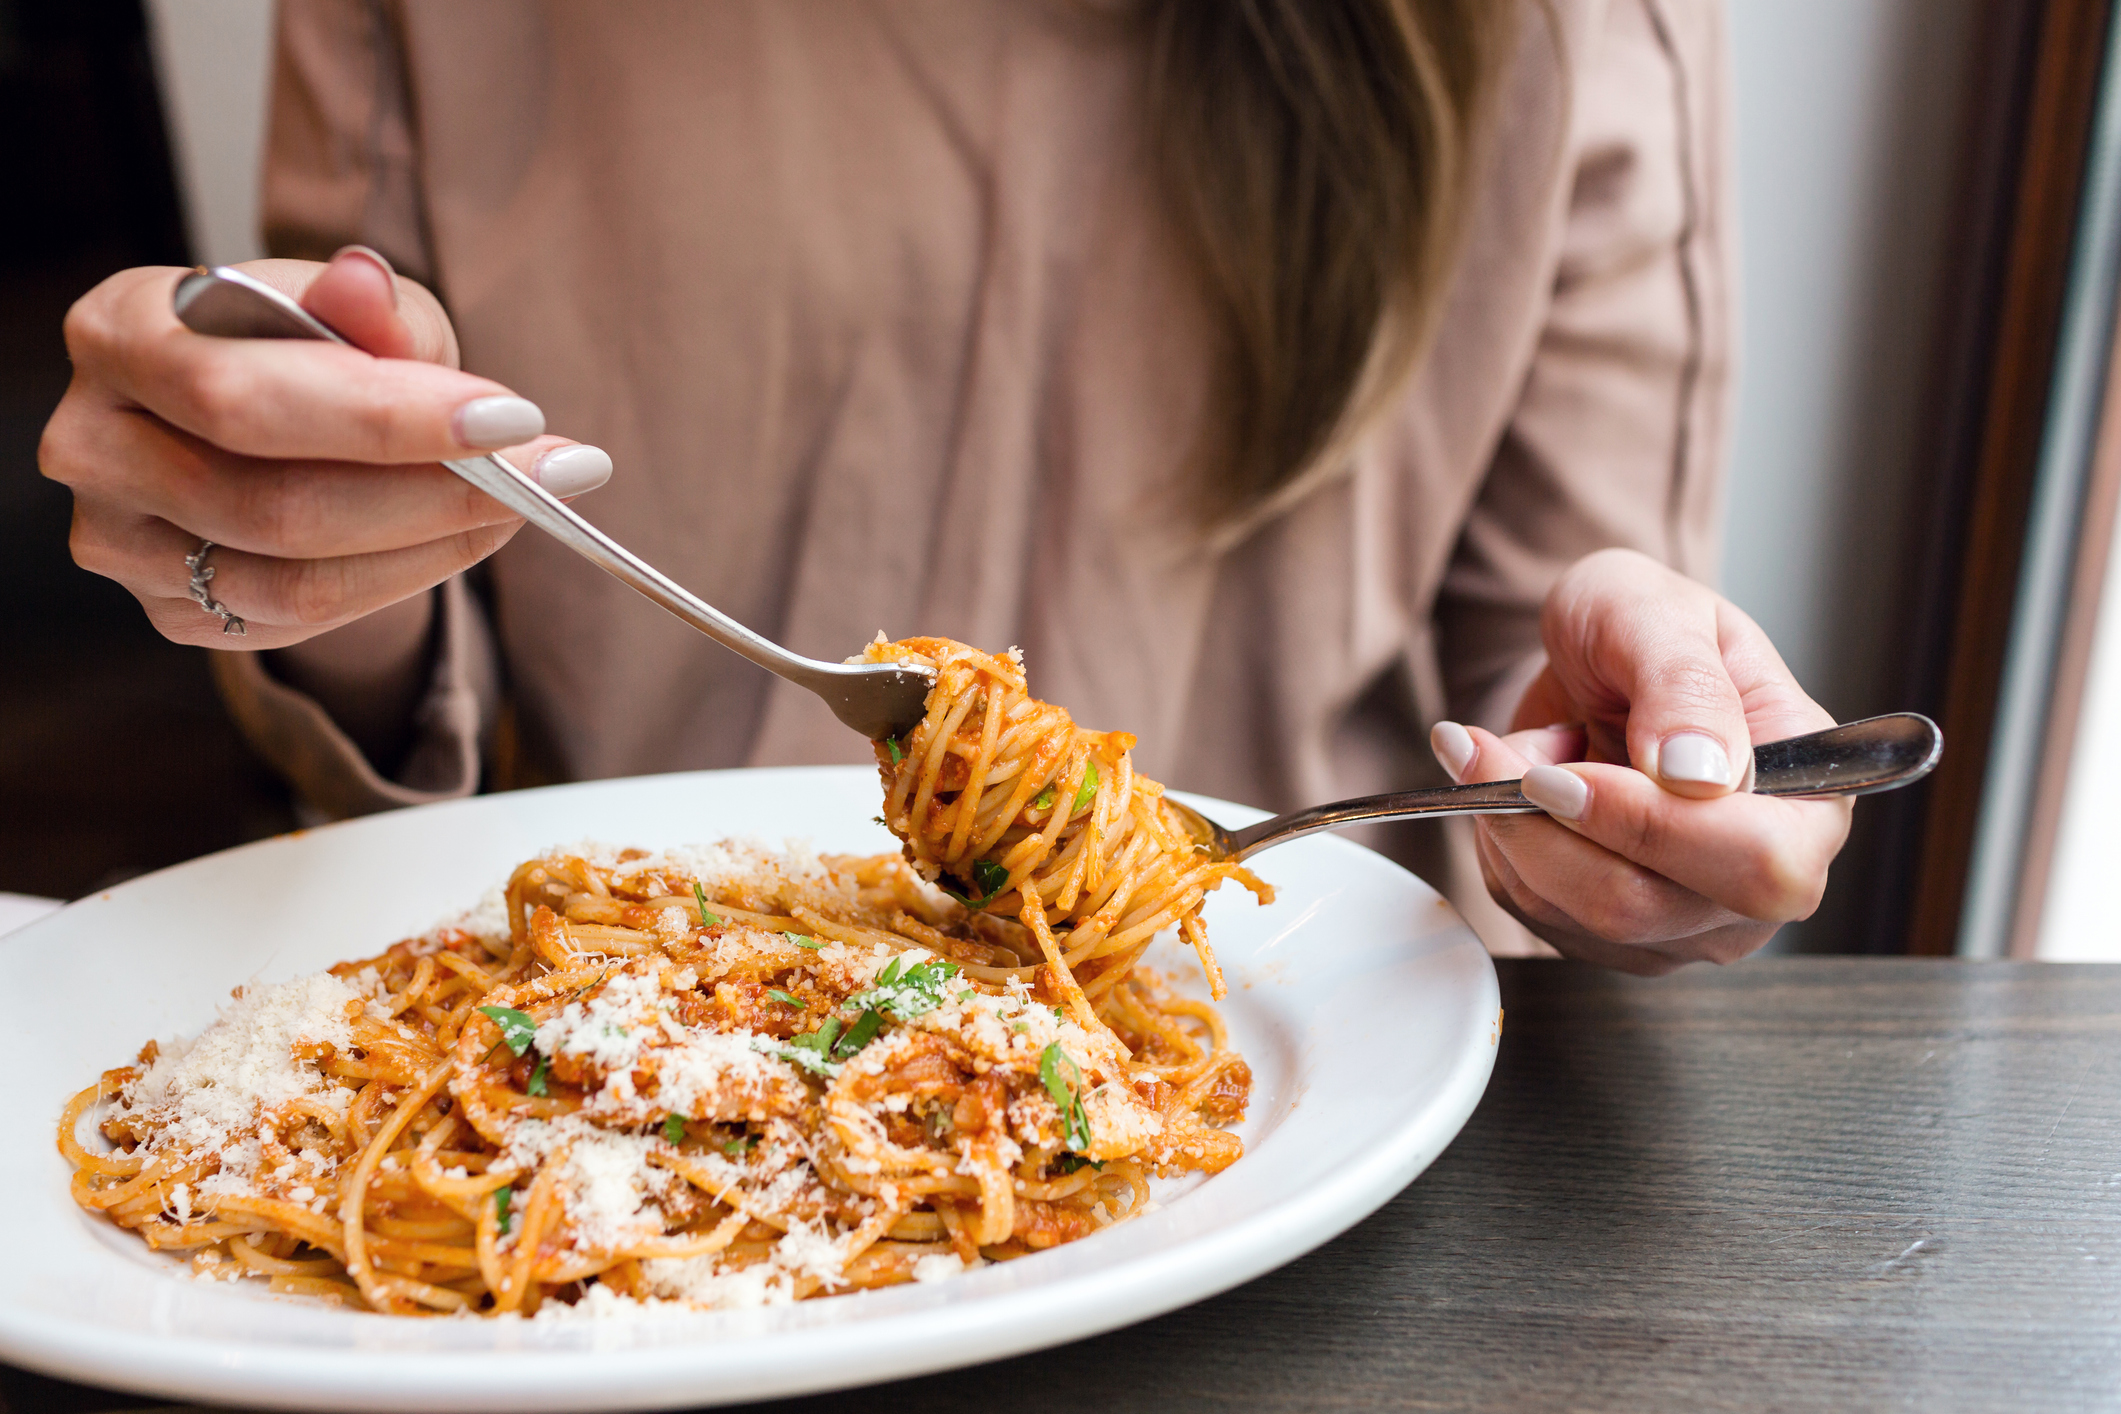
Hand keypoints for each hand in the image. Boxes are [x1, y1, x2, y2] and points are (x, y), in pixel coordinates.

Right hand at [39, 247, 611, 651]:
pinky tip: (463, 538)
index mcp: (120, 330)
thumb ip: (368, 308)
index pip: (244, 393)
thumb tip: (365, 286)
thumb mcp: (354, 307)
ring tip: (523, 502)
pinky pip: (302, 617)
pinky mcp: (171, 610)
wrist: (271, 420)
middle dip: (435, 490)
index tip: (513, 417)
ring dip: (435, 544)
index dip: (387, 416)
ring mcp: (123, 540)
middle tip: (549, 471)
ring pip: (296, 576)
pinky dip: (403, 579)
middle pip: (274, 502)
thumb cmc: (304, 346)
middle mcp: (95, 441)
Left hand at [1429, 549, 1850, 973]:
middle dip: (1549, 825)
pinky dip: (1500, 841)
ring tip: (1514, 749)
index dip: (1650, 825)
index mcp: (1810, 803)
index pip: (1756, 862)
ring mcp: (1683, 921)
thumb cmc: (1644, 628)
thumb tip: (1699, 774)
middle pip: (1644, 905)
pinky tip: (1518, 787)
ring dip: (1512, 823)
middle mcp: (1757, 883)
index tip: (1564, 771)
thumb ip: (1685, 686)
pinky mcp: (1609, 934)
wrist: (1592, 657)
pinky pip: (1532, 908)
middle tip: (1492, 750)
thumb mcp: (1659, 615)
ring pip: (1573, 913)